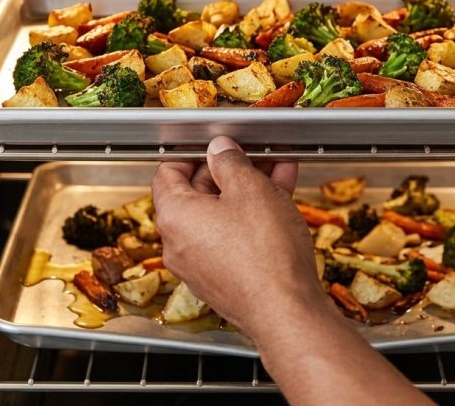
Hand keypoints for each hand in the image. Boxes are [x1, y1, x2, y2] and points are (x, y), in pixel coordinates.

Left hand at [152, 136, 431, 405]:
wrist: (287, 310)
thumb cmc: (265, 254)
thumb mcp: (250, 189)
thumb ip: (231, 162)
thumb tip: (220, 149)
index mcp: (174, 216)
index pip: (168, 171)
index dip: (194, 152)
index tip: (216, 143)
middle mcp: (180, 243)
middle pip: (198, 194)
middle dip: (229, 170)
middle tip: (254, 154)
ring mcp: (202, 265)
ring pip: (222, 216)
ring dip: (247, 191)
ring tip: (277, 172)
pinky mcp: (224, 279)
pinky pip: (233, 238)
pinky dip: (252, 217)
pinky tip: (281, 200)